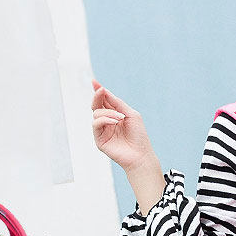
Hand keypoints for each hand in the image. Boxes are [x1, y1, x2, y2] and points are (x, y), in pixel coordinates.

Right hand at [91, 80, 164, 214]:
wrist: (141, 154)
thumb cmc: (138, 135)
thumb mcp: (130, 114)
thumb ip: (117, 103)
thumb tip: (104, 91)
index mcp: (115, 115)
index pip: (104, 101)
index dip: (99, 91)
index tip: (94, 82)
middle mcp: (107, 122)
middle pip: (96, 105)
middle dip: (98, 96)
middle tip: (101, 90)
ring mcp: (102, 131)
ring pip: (96, 113)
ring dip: (108, 112)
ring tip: (120, 118)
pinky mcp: (99, 140)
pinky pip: (95, 124)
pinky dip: (104, 120)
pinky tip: (115, 122)